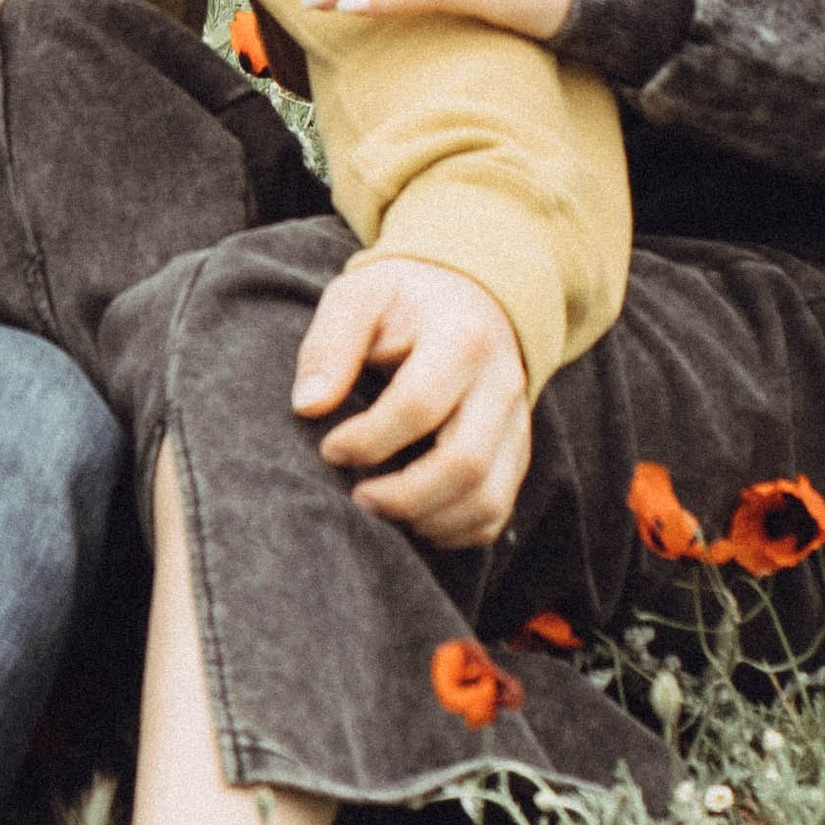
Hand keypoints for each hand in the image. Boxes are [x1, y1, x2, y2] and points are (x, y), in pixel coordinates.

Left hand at [289, 256, 531, 545]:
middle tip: (356, 496)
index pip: (419, 406)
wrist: (467, 293)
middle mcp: (502, 384)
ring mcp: (516, 423)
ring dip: (426, 520)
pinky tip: (411, 516)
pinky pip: (494, 512)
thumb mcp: (360, 296)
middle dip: (401, 497)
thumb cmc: (403, 300)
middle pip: (464, 464)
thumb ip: (331, 344)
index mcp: (462, 338)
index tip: (329, 448)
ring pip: (486, 499)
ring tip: (380, 509)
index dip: (368, 439)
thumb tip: (308, 407)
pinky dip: (451, 531)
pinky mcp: (515, 452)